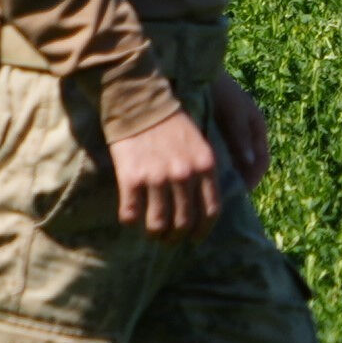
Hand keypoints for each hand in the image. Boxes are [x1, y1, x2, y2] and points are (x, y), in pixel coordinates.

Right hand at [111, 107, 223, 241]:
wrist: (141, 102)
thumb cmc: (172, 123)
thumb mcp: (200, 144)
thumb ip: (203, 171)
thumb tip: (202, 205)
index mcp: (205, 165)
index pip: (211, 211)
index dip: (203, 230)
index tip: (195, 238)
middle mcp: (184, 175)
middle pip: (184, 222)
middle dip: (177, 238)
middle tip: (169, 240)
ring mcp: (157, 178)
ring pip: (158, 224)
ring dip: (155, 234)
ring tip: (152, 234)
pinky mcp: (132, 178)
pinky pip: (131, 213)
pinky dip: (131, 221)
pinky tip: (131, 218)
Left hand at [208, 73, 270, 188]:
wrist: (202, 72)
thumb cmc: (222, 91)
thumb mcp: (234, 114)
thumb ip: (241, 137)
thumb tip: (250, 164)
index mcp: (257, 129)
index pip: (261, 162)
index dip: (253, 178)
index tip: (239, 192)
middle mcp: (248, 135)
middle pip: (248, 165)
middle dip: (239, 181)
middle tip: (223, 195)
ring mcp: (234, 135)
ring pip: (235, 162)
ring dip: (227, 175)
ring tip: (211, 188)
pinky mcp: (219, 134)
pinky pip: (222, 156)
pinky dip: (216, 166)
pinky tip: (202, 172)